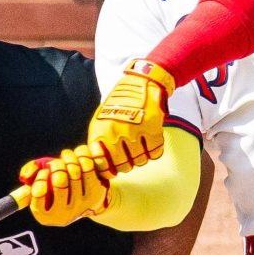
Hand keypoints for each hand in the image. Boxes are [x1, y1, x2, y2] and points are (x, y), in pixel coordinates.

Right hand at [19, 146, 111, 225]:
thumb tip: (25, 176)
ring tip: (66, 156)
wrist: (85, 195)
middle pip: (59, 180)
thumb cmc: (57, 187)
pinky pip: (89, 166)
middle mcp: (64, 214)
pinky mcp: (97, 192)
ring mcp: (82, 204)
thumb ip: (29, 176)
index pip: (39, 192)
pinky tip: (78, 155)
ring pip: (75, 171)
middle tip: (56, 163)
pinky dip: (82, 154)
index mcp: (45, 216)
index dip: (41, 177)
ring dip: (69, 157)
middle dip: (56, 165)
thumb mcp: (40, 183)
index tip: (44, 172)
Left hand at [85, 60, 172, 174]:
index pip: (103, 165)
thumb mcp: (100, 122)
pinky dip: (154, 151)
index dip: (109, 170)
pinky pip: (155, 153)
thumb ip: (99, 144)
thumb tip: (100, 168)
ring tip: (140, 146)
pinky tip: (151, 142)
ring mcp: (135, 131)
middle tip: (129, 156)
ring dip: (141, 157)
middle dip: (127, 165)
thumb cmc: (118, 106)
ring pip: (140, 161)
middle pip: (124, 166)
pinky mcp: (152, 128)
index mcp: (101, 132)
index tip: (114, 169)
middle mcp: (116, 133)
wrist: (139, 84)